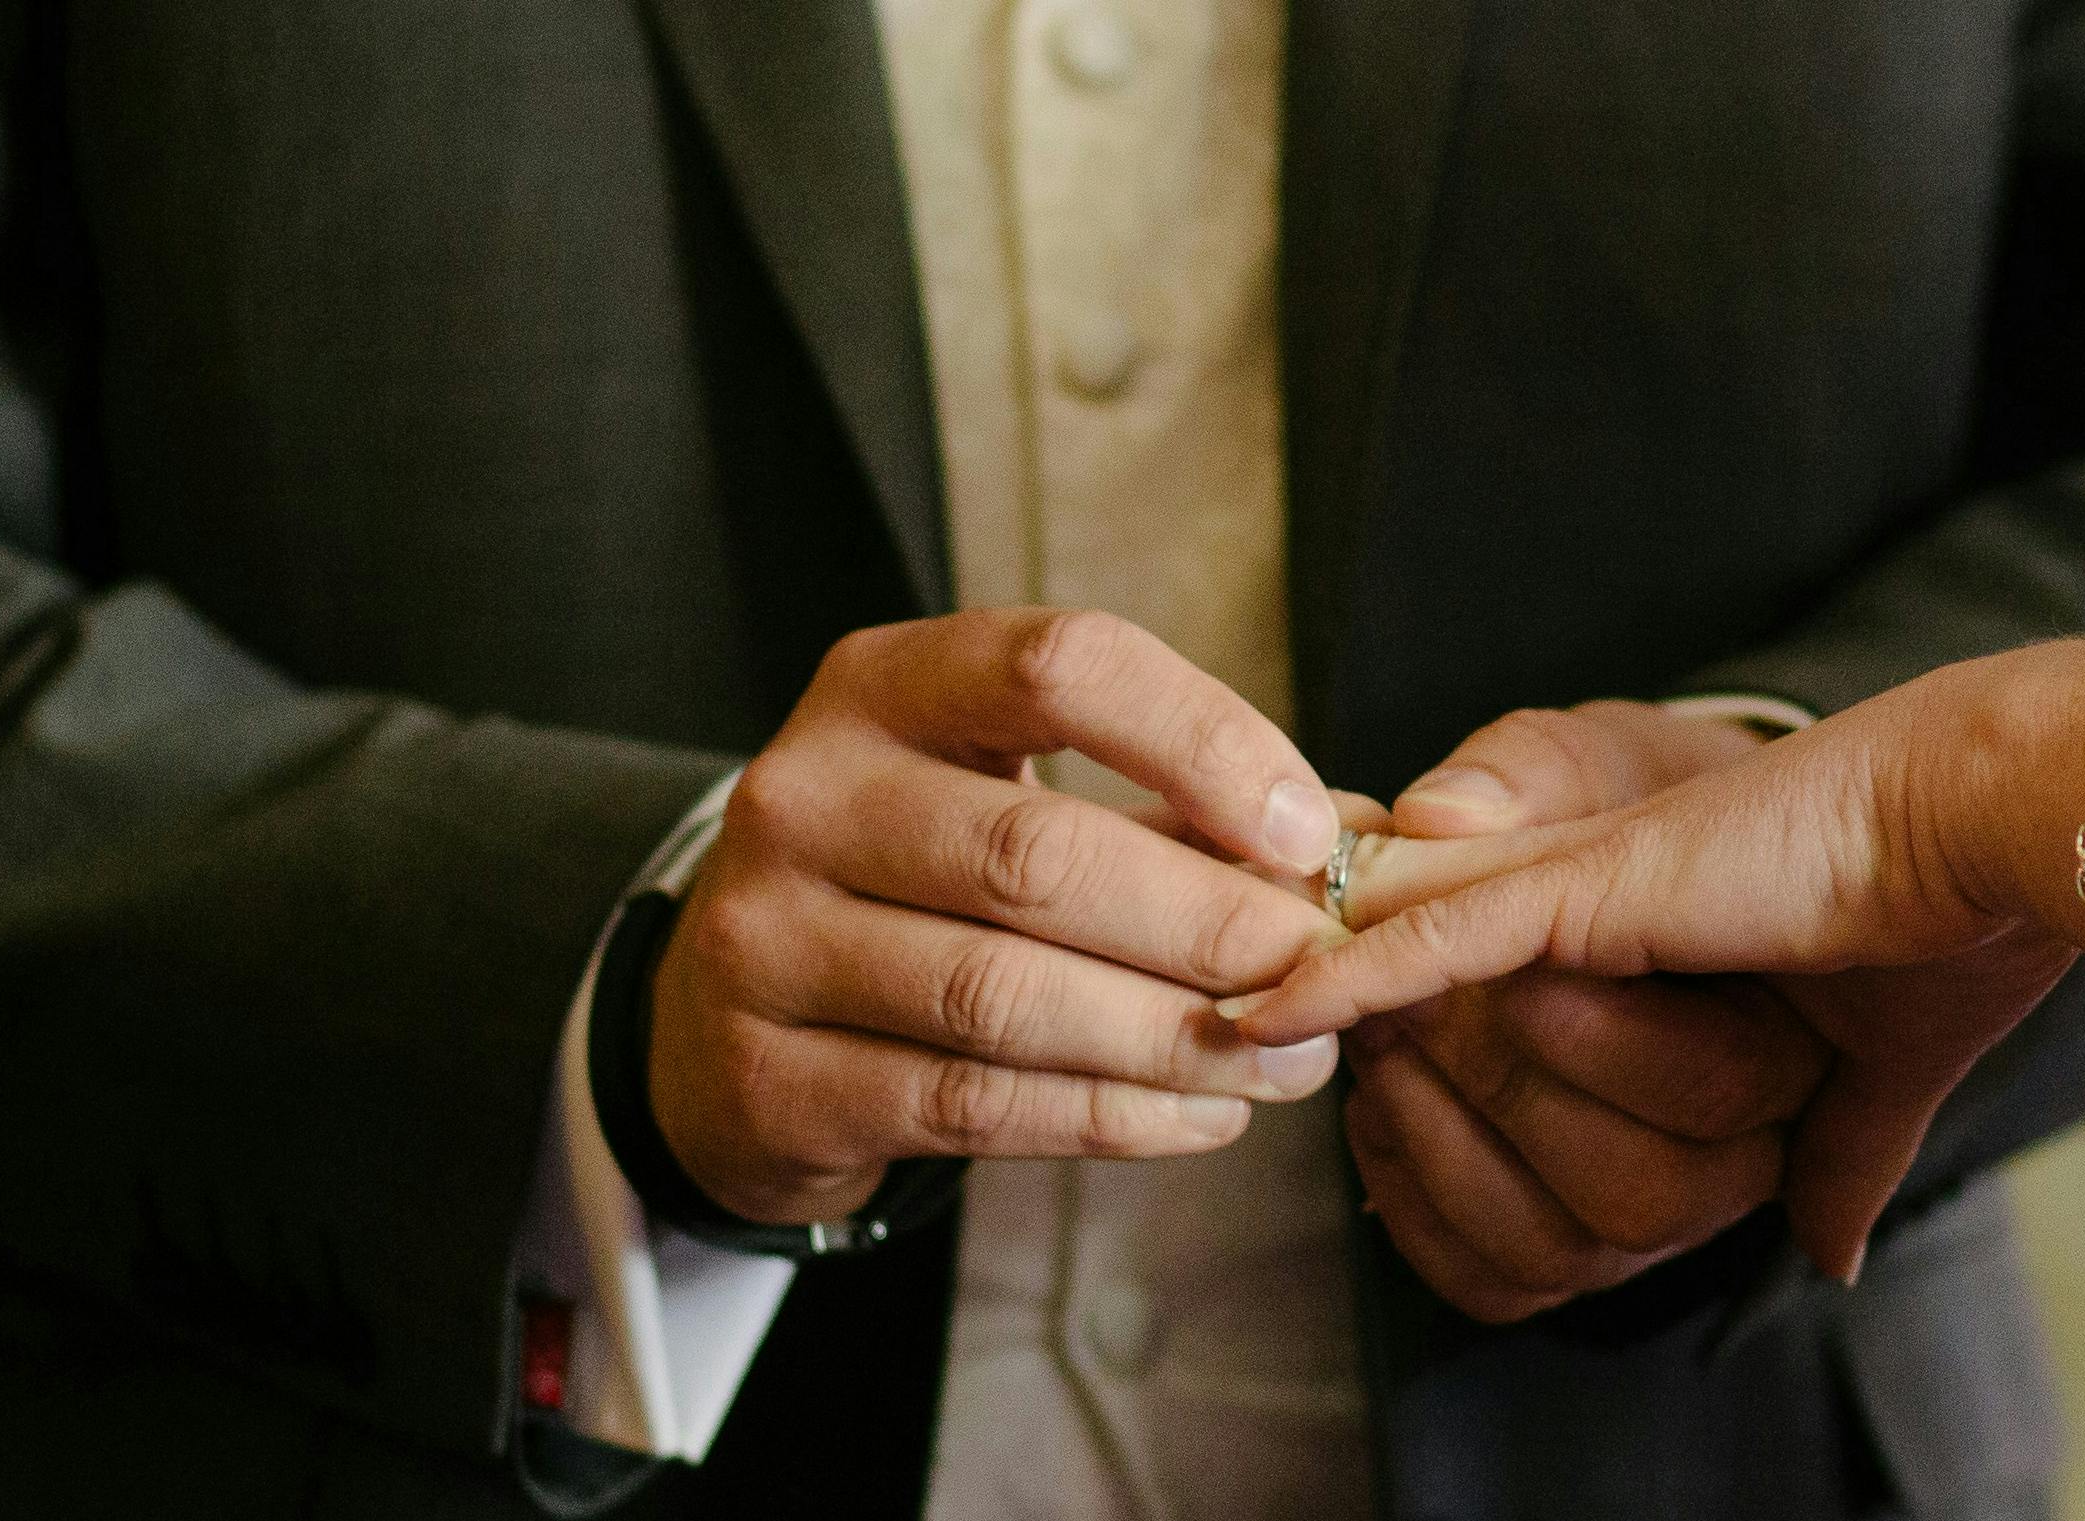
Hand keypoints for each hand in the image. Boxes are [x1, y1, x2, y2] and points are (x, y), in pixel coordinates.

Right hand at [651, 608, 1348, 1223]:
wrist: (724, 1019)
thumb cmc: (920, 885)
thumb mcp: (1012, 793)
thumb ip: (1169, 809)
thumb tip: (1360, 844)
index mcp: (882, 685)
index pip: (1059, 666)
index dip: (1203, 741)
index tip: (1308, 830)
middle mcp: (804, 795)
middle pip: (1036, 853)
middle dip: (1207, 922)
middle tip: (1321, 971)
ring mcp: (765, 941)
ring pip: (1004, 995)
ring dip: (1174, 1038)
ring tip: (1287, 1062)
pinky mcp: (767, 1078)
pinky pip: (970, 1104)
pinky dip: (1109, 1116)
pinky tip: (1202, 1116)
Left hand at [1242, 642, 2084, 1279]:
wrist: (2008, 829)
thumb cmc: (1959, 929)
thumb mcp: (1880, 1068)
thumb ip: (1838, 1152)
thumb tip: (1831, 1251)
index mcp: (1668, 947)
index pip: (1498, 986)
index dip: (1402, 1020)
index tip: (1341, 1066)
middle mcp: (1612, 908)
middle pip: (1439, 1004)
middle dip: (1377, 1052)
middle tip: (1274, 1040)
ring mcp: (1598, 894)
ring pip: (1435, 991)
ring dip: (1375, 1038)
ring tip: (1286, 1040)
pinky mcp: (1600, 892)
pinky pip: (1449, 945)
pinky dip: (1357, 978)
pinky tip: (1272, 1011)